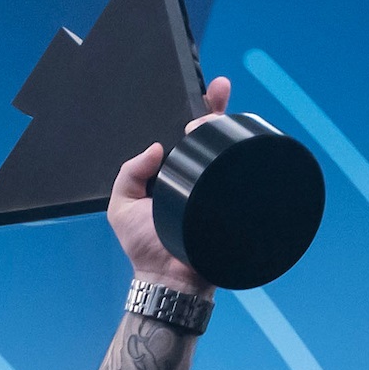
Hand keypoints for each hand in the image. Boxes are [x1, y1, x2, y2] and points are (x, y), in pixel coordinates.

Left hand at [109, 73, 231, 290]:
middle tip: (219, 90)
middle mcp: (195, 177)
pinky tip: (243, 135)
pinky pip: (244, 171)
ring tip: (219, 111)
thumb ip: (127, 176)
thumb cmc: (146, 247)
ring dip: (228, 125)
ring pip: (227, 148)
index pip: (183, 138)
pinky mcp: (234, 198)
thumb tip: (153, 148)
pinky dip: (247, 152)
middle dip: (215, 109)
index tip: (200, 93)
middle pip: (209, 135)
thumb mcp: (121, 208)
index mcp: (171, 176)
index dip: (192, 114)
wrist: (172, 279)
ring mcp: (216, 186)